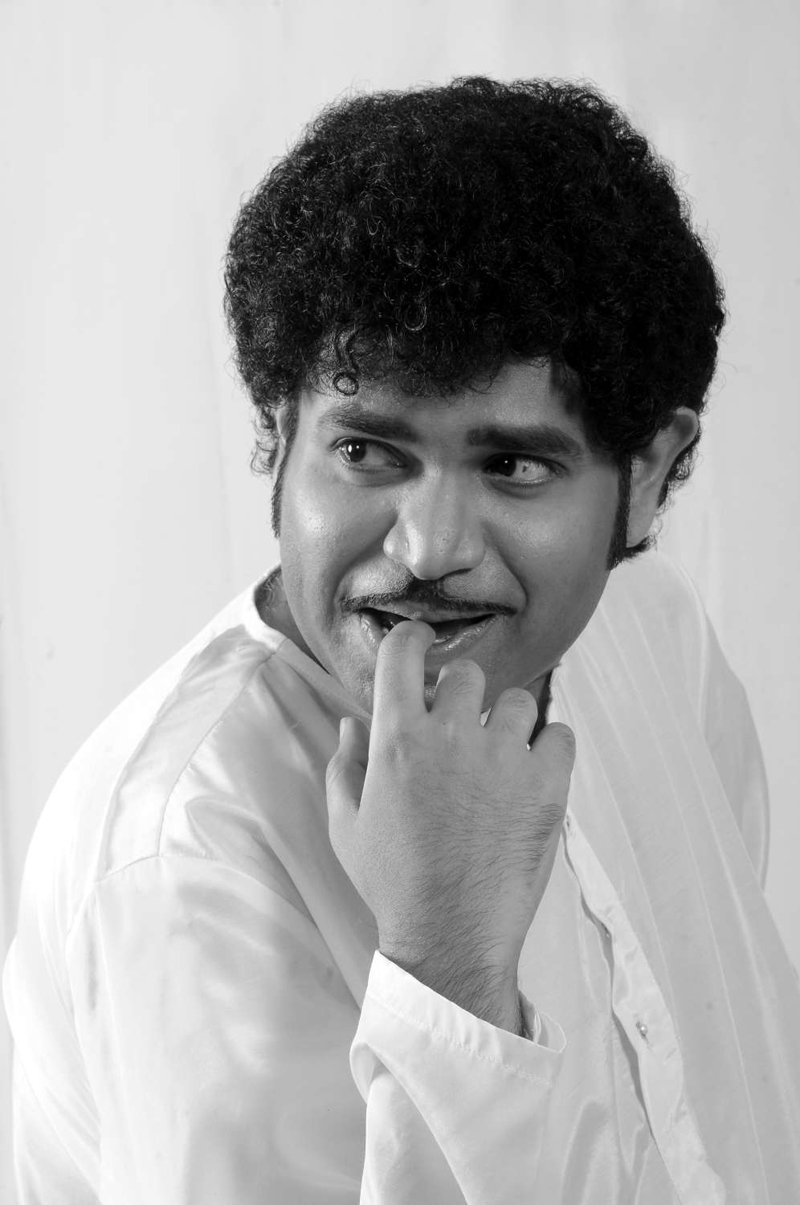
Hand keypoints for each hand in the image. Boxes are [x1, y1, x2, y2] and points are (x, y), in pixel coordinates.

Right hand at [325, 621, 575, 985]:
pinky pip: (560, 735)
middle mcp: (451, 736)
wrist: (450, 936)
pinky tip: (533, 774)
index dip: (413, 639)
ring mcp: (503, 758)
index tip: (422, 643)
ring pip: (518, 701)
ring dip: (508, 722)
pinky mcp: (547, 785)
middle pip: (468, 674)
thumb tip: (351, 724)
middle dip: (464, 696)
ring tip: (500, 758)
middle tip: (462, 730)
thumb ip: (344, 767)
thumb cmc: (392, 882)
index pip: (403, 654)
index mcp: (396, 739)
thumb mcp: (346, 825)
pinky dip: (550, 750)